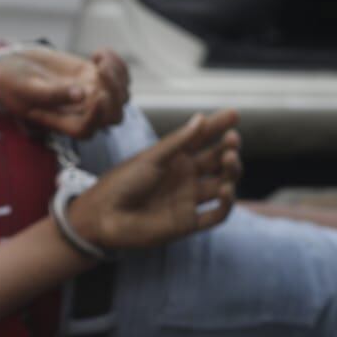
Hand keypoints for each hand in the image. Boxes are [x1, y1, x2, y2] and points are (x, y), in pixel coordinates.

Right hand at [0, 46, 129, 138]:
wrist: (10, 67)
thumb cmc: (12, 83)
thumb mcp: (28, 88)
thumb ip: (52, 94)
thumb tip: (81, 94)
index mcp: (61, 122)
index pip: (86, 129)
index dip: (96, 117)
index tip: (97, 95)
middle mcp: (79, 112)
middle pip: (112, 115)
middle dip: (113, 93)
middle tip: (100, 69)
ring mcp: (89, 94)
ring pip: (120, 96)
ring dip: (117, 76)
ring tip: (100, 58)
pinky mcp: (93, 76)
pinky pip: (117, 76)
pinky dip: (116, 63)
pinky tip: (99, 53)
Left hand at [66, 110, 242, 251]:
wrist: (103, 217)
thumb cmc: (122, 183)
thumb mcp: (151, 158)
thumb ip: (177, 142)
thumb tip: (201, 118)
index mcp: (175, 158)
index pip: (203, 139)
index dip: (219, 126)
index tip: (234, 114)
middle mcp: (185, 177)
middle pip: (217, 161)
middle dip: (228, 149)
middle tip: (232, 141)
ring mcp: (188, 199)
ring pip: (221, 185)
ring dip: (231, 173)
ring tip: (229, 161)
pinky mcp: (188, 223)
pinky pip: (215, 215)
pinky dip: (226, 204)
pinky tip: (225, 191)